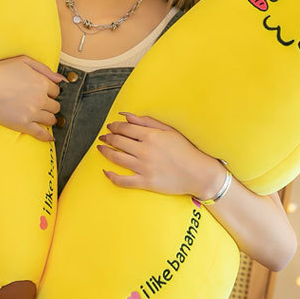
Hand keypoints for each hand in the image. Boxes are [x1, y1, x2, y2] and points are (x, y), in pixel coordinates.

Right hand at [0, 56, 63, 140]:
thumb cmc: (0, 71)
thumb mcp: (24, 61)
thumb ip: (44, 69)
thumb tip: (61, 79)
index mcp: (41, 83)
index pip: (56, 91)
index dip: (51, 92)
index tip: (46, 94)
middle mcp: (40, 98)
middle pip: (55, 106)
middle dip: (51, 105)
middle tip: (45, 106)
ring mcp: (32, 112)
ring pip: (50, 119)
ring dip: (50, 118)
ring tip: (46, 118)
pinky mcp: (22, 124)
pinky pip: (40, 133)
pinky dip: (47, 136)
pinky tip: (50, 138)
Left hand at [97, 112, 226, 198]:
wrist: (199, 173)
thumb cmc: (186, 149)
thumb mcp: (169, 130)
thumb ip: (146, 122)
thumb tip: (126, 116)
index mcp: (151, 136)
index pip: (125, 129)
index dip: (114, 127)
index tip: (110, 126)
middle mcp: (145, 151)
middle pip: (118, 142)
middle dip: (107, 138)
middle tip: (103, 137)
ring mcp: (144, 168)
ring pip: (117, 159)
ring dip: (105, 152)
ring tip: (100, 149)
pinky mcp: (145, 183)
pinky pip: (123, 181)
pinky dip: (111, 176)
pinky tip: (106, 172)